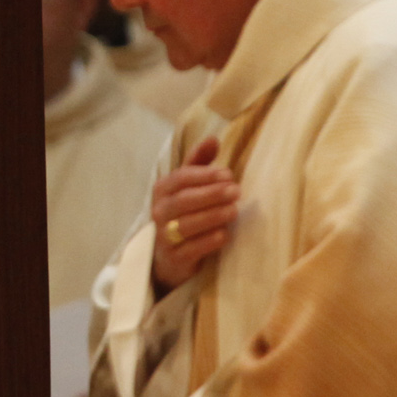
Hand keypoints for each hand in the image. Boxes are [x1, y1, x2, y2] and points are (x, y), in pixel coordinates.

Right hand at [149, 137, 236, 293]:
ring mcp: (164, 235)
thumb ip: (199, 164)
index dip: (204, 175)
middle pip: (183, 200)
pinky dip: (208, 241)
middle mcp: (160, 211)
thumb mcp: (187, 187)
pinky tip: (224, 235)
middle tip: (237, 191)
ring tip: (234, 211)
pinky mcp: (174, 258)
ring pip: (187, 224)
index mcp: (163, 190)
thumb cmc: (183, 214)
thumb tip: (213, 138)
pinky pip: (191, 248)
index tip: (228, 174)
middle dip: (211, 194)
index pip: (180, 178)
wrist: (168, 256)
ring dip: (212, 216)